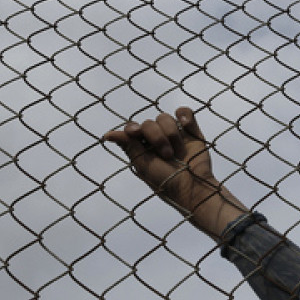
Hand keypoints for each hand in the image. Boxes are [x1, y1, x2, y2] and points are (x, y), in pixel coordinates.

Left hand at [104, 108, 247, 235]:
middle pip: (149, 122)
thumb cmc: (165, 181)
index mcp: (142, 147)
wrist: (193, 187)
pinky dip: (185, 116)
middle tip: (167, 155)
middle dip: (157, 137)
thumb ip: (129, 146)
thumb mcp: (143, 165)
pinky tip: (184, 126)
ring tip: (178, 151)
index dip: (133, 128)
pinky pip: (185, 112)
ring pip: (166, 117)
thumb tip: (107, 135)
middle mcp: (158, 138)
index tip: (134, 133)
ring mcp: (175, 134)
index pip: (133, 129)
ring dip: (171, 133)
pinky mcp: (191, 131)